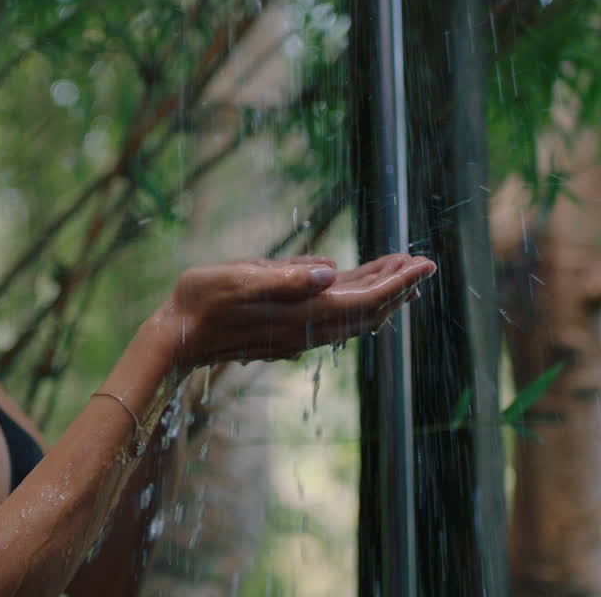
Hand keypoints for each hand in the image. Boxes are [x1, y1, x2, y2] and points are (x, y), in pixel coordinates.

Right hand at [153, 253, 436, 371]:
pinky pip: (332, 319)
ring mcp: (295, 336)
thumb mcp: (240, 278)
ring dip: (377, 294)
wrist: (174, 338)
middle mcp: (305, 329)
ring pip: (350, 317)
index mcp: (302, 312)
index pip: (365, 298)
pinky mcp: (284, 334)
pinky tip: (352, 288)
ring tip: (397, 271)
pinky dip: (352, 302)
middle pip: (365, 310)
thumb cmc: (201, 301)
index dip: (399, 281)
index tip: (426, 264)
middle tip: (419, 263)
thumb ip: (286, 275)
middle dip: (396, 286)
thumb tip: (330, 270)